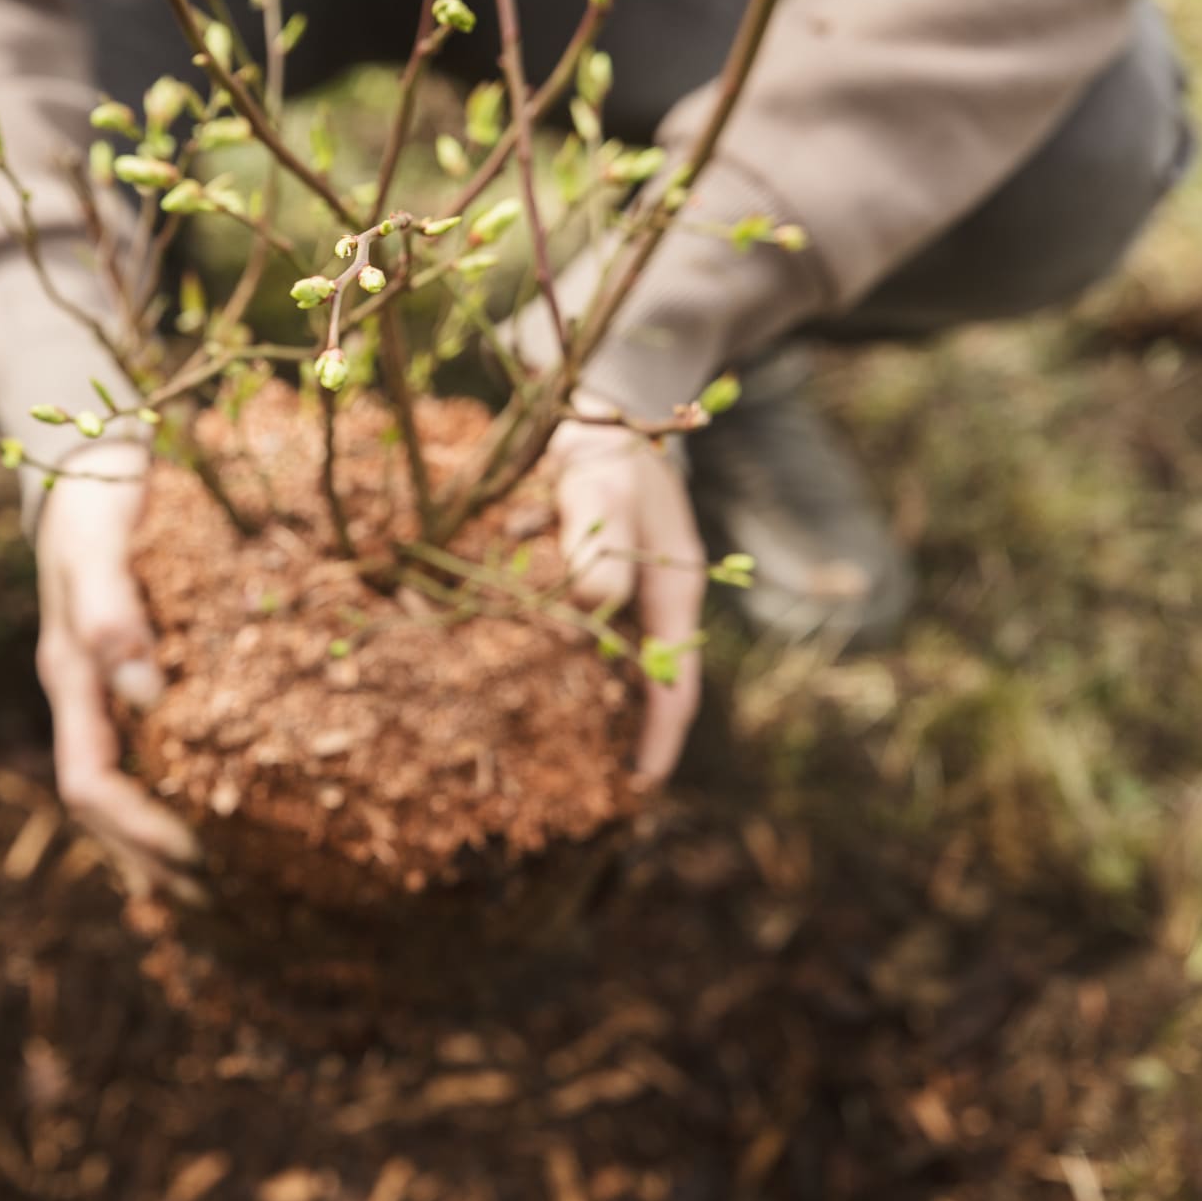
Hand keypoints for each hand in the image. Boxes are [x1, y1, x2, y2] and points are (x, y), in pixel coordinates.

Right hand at [32, 441, 202, 901]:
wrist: (91, 453)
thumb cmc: (95, 493)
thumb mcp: (97, 540)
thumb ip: (111, 610)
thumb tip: (144, 693)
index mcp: (71, 676)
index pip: (91, 785)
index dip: (138, 833)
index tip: (199, 861)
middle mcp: (91, 694)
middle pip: (112, 806)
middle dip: (161, 859)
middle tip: (232, 903)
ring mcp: (115, 685)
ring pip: (138, 783)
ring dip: (176, 836)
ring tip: (241, 881)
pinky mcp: (148, 667)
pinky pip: (166, 747)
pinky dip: (196, 786)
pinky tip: (248, 804)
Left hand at [548, 416, 706, 787]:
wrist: (596, 414)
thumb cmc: (609, 453)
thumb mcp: (605, 494)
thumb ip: (600, 549)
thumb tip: (594, 609)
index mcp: (675, 594)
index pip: (678, 682)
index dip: (662, 734)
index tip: (643, 783)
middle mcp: (653, 603)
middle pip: (647, 684)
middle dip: (626, 731)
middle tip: (595, 786)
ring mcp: (625, 596)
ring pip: (610, 665)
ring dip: (589, 701)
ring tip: (558, 748)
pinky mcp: (590, 585)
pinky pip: (577, 637)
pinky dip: (558, 660)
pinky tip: (523, 684)